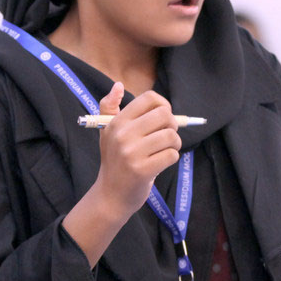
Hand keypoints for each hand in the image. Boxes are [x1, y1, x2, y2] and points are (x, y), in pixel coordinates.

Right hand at [94, 82, 180, 219]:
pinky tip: (161, 162)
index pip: (149, 99)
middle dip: (172, 125)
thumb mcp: (107, 132)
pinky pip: (171, 155)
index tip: (163, 117)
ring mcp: (132, 153)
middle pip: (164, 115)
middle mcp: (123, 135)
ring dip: (174, 144)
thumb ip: (109, 107)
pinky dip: (171, 158)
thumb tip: (118, 84)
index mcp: (117, 122)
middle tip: (166, 135)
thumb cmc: (113, 160)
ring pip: (171, 136)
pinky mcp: (143, 170)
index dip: (163, 105)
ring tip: (164, 150)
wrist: (110, 196)